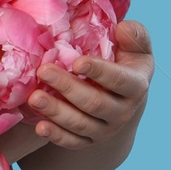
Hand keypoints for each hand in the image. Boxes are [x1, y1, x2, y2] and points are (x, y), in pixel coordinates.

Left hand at [23, 21, 152, 149]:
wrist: (123, 99)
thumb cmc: (124, 61)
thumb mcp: (135, 47)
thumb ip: (134, 35)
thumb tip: (123, 28)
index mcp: (135, 86)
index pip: (119, 80)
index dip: (100, 72)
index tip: (77, 61)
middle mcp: (122, 112)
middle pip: (95, 103)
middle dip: (68, 87)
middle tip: (43, 71)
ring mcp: (105, 129)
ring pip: (80, 124)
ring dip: (56, 111)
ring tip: (34, 97)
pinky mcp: (88, 140)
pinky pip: (72, 141)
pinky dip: (56, 135)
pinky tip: (40, 126)